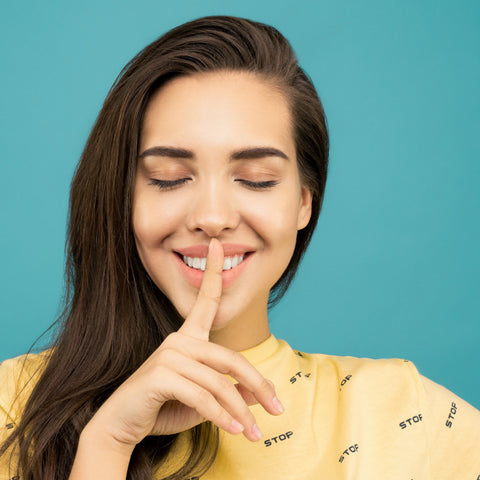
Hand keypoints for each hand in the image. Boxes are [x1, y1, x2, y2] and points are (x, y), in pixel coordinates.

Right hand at [87, 238, 283, 450]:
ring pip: (219, 383)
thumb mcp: (205, 401)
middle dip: (259, 385)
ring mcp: (168, 355)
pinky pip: (202, 397)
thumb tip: (261, 392)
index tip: (218, 245)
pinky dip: (222, 417)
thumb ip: (230, 392)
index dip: (213, 271)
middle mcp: (178, 340)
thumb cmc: (164, 408)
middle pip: (230, 359)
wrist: (122, 426)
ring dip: (240, 412)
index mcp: (188, 338)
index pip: (204, 301)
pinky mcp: (160, 375)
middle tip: (278, 410)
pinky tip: (234, 431)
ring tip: (255, 433)